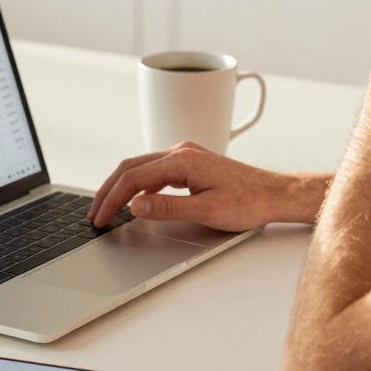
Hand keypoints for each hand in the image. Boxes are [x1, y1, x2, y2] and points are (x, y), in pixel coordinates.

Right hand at [86, 141, 323, 231]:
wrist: (275, 194)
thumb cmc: (249, 203)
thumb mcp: (206, 211)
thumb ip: (168, 208)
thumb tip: (135, 205)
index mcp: (182, 160)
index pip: (134, 178)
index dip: (112, 199)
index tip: (100, 218)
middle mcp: (181, 152)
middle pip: (131, 166)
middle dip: (109, 190)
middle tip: (94, 214)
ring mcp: (186, 155)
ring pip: (141, 166)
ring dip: (122, 186)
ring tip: (107, 207)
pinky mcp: (191, 162)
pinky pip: (154, 169)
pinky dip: (138, 183)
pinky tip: (134, 199)